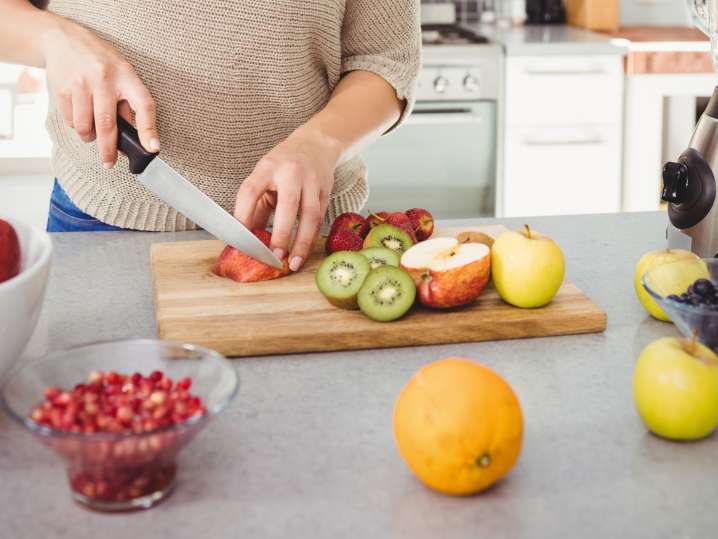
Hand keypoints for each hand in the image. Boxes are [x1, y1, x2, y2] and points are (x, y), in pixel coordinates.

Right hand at [41, 17, 158, 167]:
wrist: (64, 39)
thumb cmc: (101, 62)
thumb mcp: (122, 74)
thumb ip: (128, 103)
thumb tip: (136, 138)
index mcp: (126, 76)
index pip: (144, 105)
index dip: (149, 129)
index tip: (153, 148)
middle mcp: (104, 78)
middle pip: (108, 124)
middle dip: (109, 150)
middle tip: (109, 163)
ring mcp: (81, 83)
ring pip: (85, 127)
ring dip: (89, 137)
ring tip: (92, 134)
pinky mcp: (62, 88)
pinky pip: (70, 120)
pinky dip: (76, 125)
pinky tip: (79, 114)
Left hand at [234, 131, 339, 271]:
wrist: (316, 144)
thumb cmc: (283, 164)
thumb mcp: (264, 176)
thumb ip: (255, 204)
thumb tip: (247, 236)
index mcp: (268, 166)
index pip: (251, 191)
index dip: (243, 215)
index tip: (241, 239)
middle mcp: (291, 172)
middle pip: (287, 205)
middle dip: (280, 234)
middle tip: (274, 257)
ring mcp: (312, 181)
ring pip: (310, 215)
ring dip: (301, 243)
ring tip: (293, 263)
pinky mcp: (326, 191)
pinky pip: (319, 219)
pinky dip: (310, 237)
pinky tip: (303, 251)